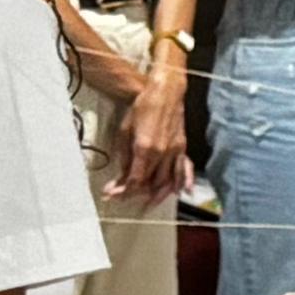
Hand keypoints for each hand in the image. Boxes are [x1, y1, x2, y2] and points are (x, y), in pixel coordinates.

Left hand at [119, 72, 190, 204]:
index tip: (111, 194)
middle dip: (135, 193)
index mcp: (145, 148)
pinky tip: (180, 192)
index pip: (135, 179)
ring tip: (147, 202)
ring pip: (167, 181)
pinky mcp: (182, 147)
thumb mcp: (125, 131)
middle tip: (122, 196)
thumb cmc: (143, 106)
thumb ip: (125, 156)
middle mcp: (162, 153)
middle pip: (150, 183)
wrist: (165, 92)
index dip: (122, 190)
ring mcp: (175, 151)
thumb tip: (122, 174)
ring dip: (157, 194)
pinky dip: (182, 183)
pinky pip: (183, 170)